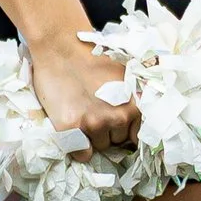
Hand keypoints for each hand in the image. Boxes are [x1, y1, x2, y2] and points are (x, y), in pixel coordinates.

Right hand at [28, 30, 139, 154]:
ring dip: (92, 137)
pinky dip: (78, 146)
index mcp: (136, 104)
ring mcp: (94, 123)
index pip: (139, 137)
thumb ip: (132, 101)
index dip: (127, 132)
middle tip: (95, 111)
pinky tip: (74, 126)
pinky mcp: (71, 128)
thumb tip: (134, 126)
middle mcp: (119, 117)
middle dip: (109, 131)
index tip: (118, 128)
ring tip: (83, 113)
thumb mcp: (124, 78)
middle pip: (118, 142)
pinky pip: (81, 154)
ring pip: (99, 147)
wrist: (62, 46)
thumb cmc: (93, 59)